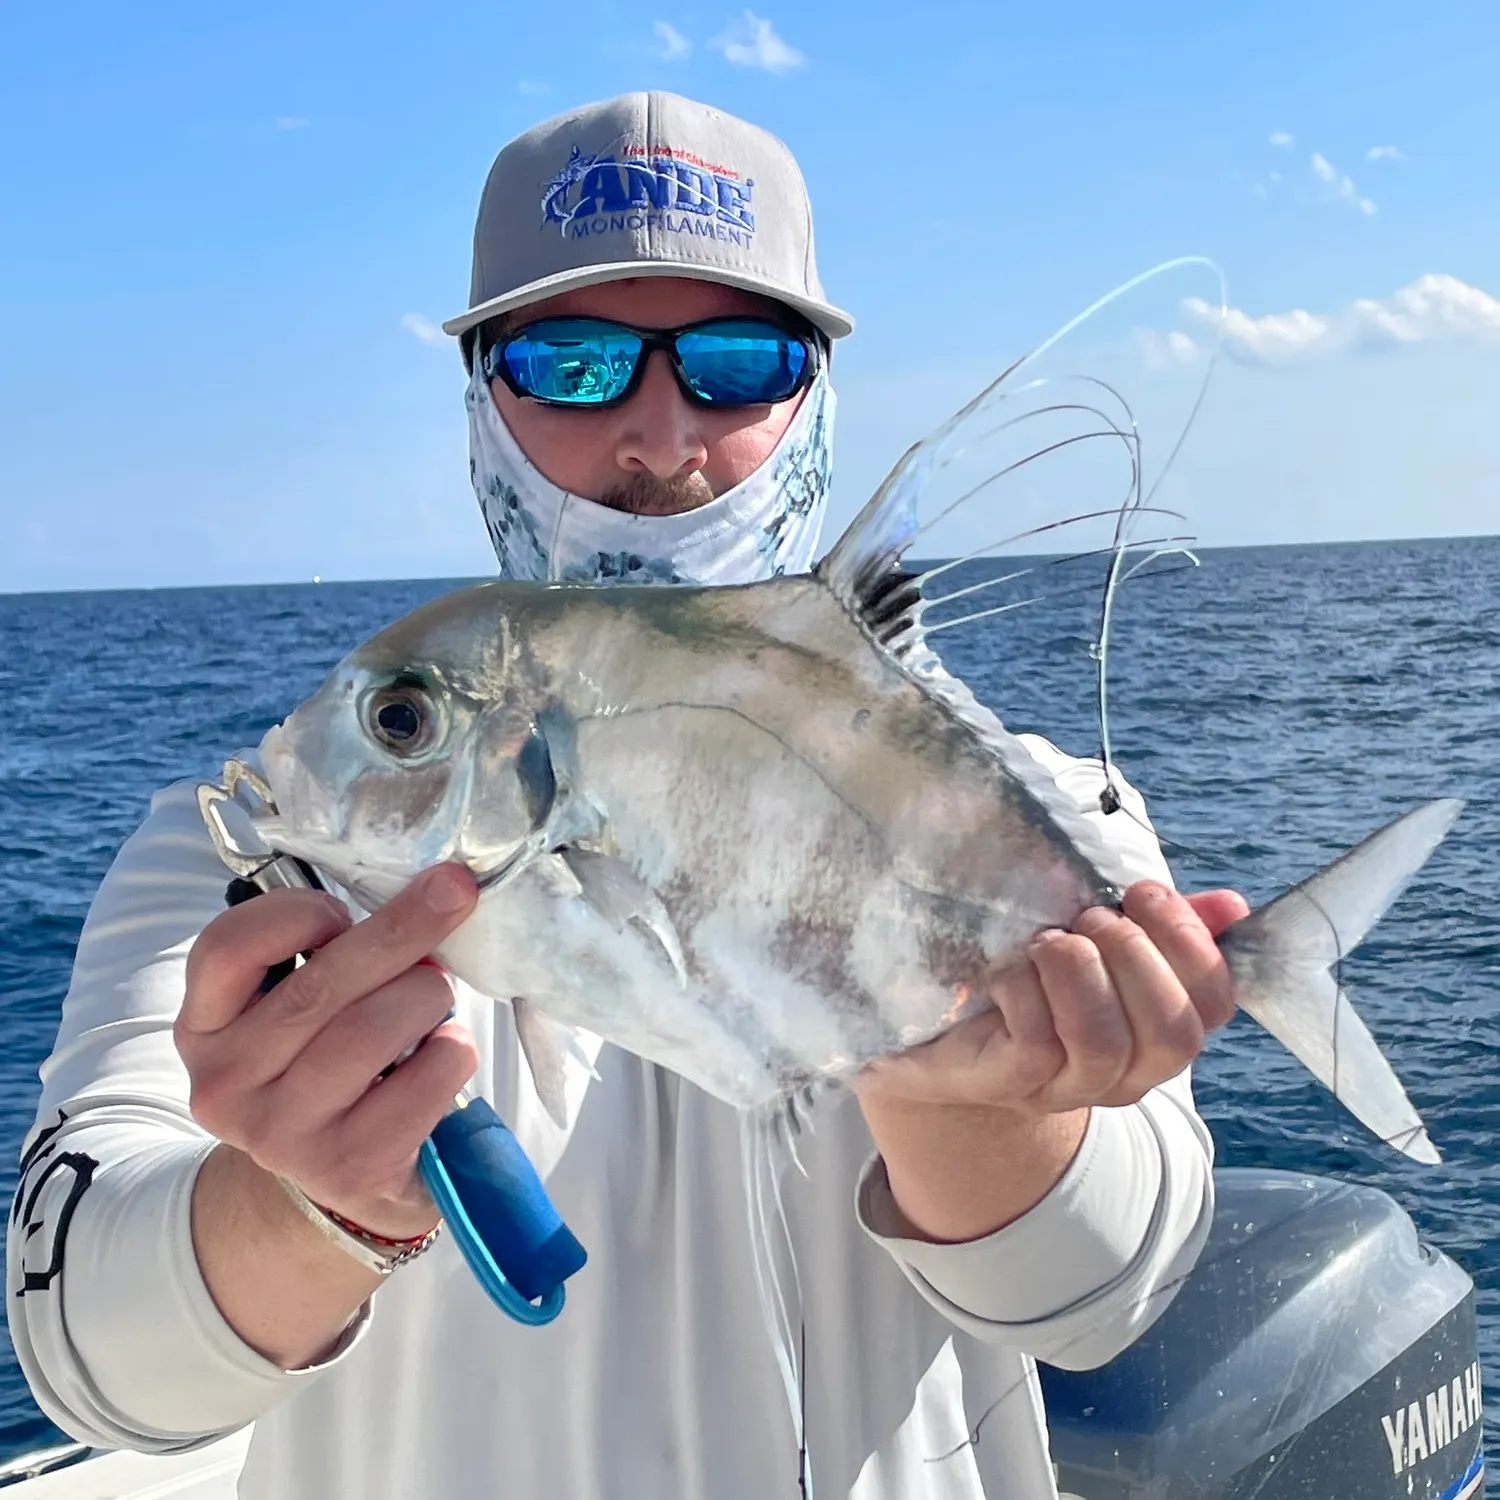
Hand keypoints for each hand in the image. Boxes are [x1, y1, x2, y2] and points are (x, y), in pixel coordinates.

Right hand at [175, 865, 480, 1239]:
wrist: (340, 1179)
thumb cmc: (326, 1064)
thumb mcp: (294, 1009)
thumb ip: (325, 954)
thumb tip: (423, 888)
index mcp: (204, 1028)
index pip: (227, 947)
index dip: (296, 912)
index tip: (344, 911)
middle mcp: (228, 1083)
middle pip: (321, 984)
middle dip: (401, 928)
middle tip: (453, 893)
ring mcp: (283, 1132)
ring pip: (372, 1029)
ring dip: (428, 995)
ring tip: (436, 997)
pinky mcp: (347, 1165)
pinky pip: (421, 1082)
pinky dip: (452, 1051)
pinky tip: (446, 1049)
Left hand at [855, 882, 1248, 1114]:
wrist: (941, 1036)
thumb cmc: (1031, 981)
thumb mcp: (1097, 944)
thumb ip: (1160, 926)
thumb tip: (1231, 907)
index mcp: (1156, 1030)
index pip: (1213, 1003)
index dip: (1190, 943)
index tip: (1142, 893)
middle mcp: (1125, 1071)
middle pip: (1174, 1034)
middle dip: (1135, 955)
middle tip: (1089, 919)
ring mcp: (1068, 1087)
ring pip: (1104, 1043)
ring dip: (1080, 973)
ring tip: (1050, 941)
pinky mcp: (1009, 1084)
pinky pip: (1036, 1045)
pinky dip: (1024, 989)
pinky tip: (1007, 968)